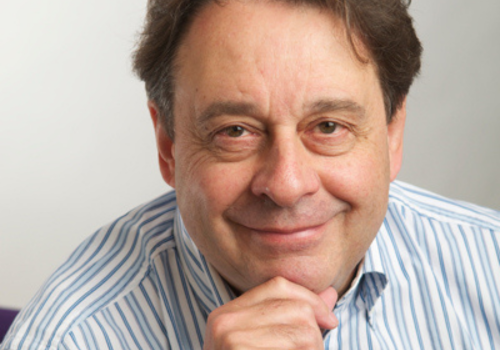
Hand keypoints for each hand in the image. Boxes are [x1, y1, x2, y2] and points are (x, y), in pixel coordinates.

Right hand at [203, 276, 337, 348]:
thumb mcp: (271, 343)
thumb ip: (297, 317)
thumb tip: (331, 293)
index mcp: (227, 313)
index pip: (278, 285)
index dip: (310, 299)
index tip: (329, 321)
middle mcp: (224, 320)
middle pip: (296, 307)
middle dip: (315, 334)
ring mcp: (230, 339)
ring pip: (304, 330)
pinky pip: (296, 347)